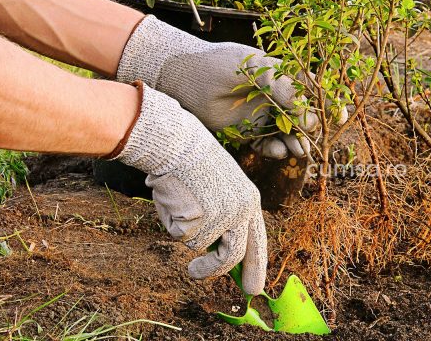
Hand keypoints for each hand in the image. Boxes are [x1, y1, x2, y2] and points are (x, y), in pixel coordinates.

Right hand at [111, 82, 266, 293]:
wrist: (178, 143)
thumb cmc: (194, 165)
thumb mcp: (222, 189)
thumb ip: (226, 218)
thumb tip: (220, 254)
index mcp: (250, 201)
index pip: (258, 242)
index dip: (255, 266)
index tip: (254, 288)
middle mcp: (242, 211)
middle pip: (234, 255)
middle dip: (215, 271)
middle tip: (196, 274)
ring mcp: (222, 216)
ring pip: (200, 246)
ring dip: (185, 233)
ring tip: (179, 208)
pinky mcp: (200, 219)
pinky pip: (181, 235)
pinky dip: (172, 223)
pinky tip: (173, 199)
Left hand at [116, 15, 314, 158]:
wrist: (175, 78)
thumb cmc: (213, 66)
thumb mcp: (252, 70)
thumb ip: (283, 87)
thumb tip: (308, 112)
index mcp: (279, 73)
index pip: (311, 89)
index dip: (325, 103)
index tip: (338, 117)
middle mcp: (273, 94)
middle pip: (303, 115)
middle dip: (310, 130)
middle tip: (309, 141)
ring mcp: (261, 112)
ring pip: (287, 132)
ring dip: (294, 143)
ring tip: (293, 151)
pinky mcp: (247, 130)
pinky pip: (267, 143)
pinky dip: (274, 149)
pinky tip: (274, 151)